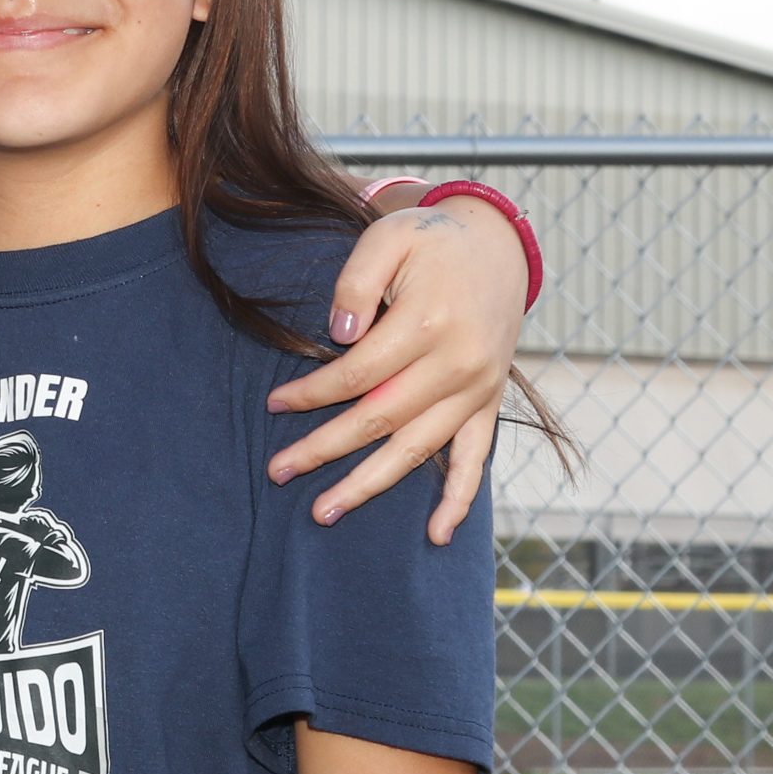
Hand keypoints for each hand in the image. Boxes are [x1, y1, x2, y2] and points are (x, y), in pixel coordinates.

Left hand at [264, 198, 527, 542]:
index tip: (274, 405)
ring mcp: (477, 390)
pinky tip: (435, 534)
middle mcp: (459, 365)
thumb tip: (338, 335)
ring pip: (417, 449)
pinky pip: (476, 460)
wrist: (498, 249)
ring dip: (369, 484)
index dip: (312, 393)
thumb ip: (356, 282)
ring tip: (324, 512)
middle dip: (325, 449)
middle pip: (380, 419)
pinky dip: (458, 499)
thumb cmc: (431, 244)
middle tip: (277, 472)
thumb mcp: (389, 239)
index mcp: (429, 324)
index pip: (357, 374)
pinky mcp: (489, 404)